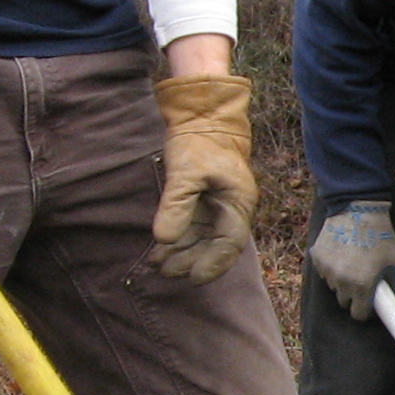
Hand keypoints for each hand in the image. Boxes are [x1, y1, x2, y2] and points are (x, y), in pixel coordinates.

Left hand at [149, 73, 257, 282]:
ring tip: (157, 265)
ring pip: (201, 239)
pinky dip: (177, 238)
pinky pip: (191, 227)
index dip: (213, 264)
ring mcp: (216, 205)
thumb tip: (165, 239)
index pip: (230, 243)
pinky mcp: (202, 200)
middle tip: (165, 272)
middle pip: (215, 246)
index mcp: (238, 202)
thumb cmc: (200, 141)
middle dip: (191, 261)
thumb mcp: (187, 172)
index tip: (192, 278)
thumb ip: (177, 205)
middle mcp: (230, 208)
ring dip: (181, 253)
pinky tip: (158, 248)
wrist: (201, 116)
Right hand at [309, 200, 394, 315]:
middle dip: (353, 295)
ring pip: (333, 286)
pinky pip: (324, 272)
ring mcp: (327, 270)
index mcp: (362, 286)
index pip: (358, 315)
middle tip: (362, 280)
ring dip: (341, 280)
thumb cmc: (382, 237)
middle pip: (344, 301)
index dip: (365, 310)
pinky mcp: (316, 258)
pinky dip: (332, 268)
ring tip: (352, 262)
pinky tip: (341, 253)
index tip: (369, 303)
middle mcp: (341, 282)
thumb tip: (392, 300)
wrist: (358, 209)